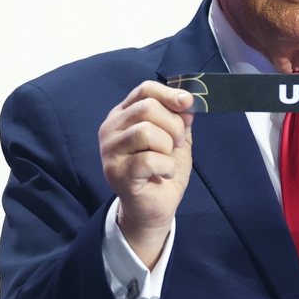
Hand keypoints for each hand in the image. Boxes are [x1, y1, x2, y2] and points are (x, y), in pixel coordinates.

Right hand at [99, 81, 193, 267]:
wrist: (154, 209)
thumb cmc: (162, 171)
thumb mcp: (177, 139)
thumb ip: (181, 118)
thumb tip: (187, 102)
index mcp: (123, 115)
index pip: (144, 89)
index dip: (169, 93)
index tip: (188, 103)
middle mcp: (111, 129)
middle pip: (147, 107)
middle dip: (174, 125)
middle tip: (178, 144)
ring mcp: (110, 151)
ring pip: (146, 130)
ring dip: (168, 146)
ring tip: (167, 159)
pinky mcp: (117, 173)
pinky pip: (149, 159)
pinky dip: (166, 166)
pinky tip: (163, 174)